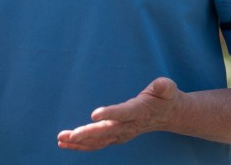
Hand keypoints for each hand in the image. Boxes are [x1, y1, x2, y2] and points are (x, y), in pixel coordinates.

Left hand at [57, 77, 182, 150]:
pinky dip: (82, 145)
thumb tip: (162, 85)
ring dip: (79, 142)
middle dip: (87, 134)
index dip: (109, 114)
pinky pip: (97, 143)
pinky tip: (66, 143)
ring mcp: (122, 133)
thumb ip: (163, 87)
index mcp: (139, 111)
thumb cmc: (165, 98)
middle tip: (70, 135)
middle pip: (106, 131)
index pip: (123, 113)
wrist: (169, 116)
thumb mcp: (167, 88)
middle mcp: (129, 126)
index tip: (94, 114)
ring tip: (61, 139)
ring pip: (99, 141)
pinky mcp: (116, 136)